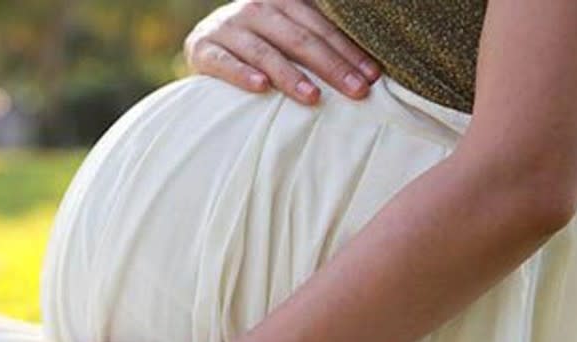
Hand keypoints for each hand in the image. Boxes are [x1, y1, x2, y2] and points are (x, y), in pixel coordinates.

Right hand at [184, 0, 380, 104]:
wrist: (204, 46)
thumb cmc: (260, 44)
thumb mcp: (287, 32)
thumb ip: (318, 37)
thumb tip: (372, 68)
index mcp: (283, 0)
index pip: (321, 26)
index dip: (348, 50)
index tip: (373, 76)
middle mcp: (255, 7)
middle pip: (299, 38)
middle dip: (331, 66)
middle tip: (356, 91)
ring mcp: (227, 27)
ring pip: (265, 51)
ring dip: (291, 75)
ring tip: (313, 97)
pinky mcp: (202, 49)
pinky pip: (225, 62)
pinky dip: (242, 74)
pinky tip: (261, 87)